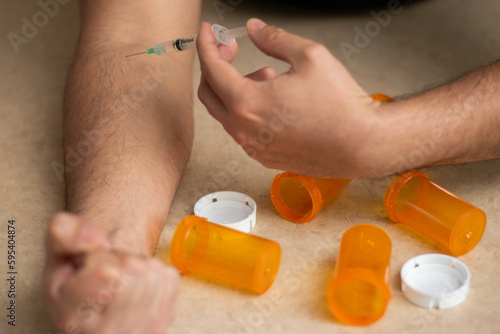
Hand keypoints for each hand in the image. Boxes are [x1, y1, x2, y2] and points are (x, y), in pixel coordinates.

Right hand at [44, 213, 179, 333]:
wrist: (101, 291)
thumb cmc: (77, 272)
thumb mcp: (59, 250)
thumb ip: (64, 233)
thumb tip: (92, 237)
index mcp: (71, 316)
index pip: (107, 271)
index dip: (101, 254)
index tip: (90, 262)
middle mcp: (103, 332)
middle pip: (136, 271)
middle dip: (124, 258)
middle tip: (110, 269)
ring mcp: (135, 331)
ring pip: (154, 275)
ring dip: (142, 265)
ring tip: (124, 277)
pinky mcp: (161, 322)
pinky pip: (170, 279)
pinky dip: (158, 272)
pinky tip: (140, 283)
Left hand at [197, 19, 386, 177]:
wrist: (361, 145)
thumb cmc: (340, 106)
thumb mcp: (310, 56)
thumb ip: (275, 39)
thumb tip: (255, 29)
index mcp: (248, 104)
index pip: (212, 69)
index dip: (206, 44)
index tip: (207, 32)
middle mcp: (244, 130)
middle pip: (209, 93)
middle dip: (215, 66)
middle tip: (231, 49)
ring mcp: (253, 147)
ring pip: (225, 112)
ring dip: (235, 88)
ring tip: (266, 75)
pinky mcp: (264, 157)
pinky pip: (241, 129)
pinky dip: (246, 109)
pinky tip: (271, 99)